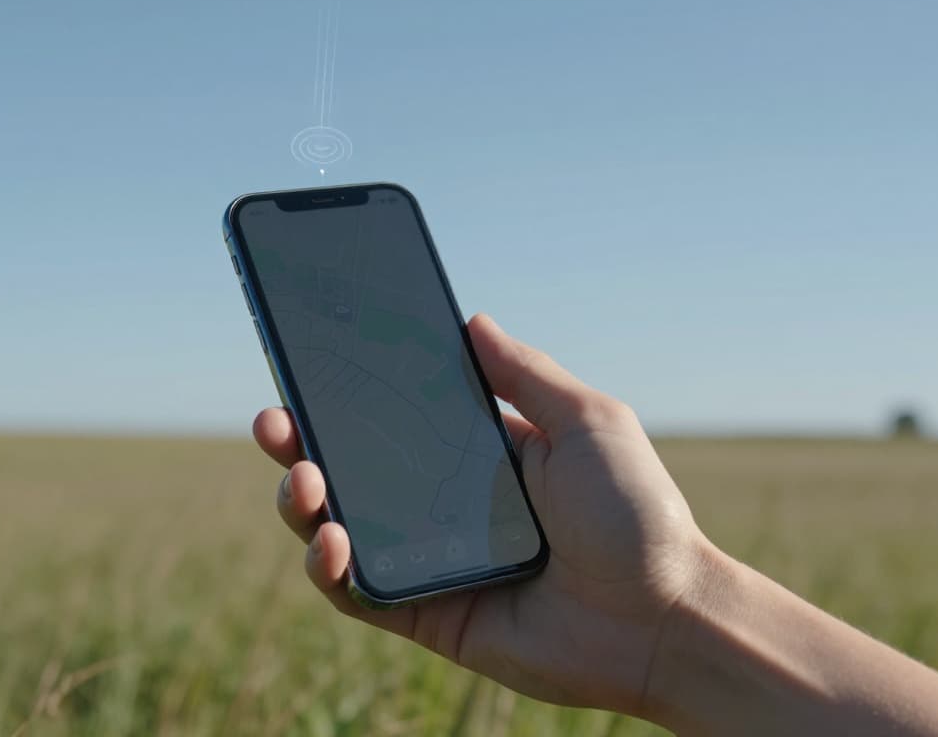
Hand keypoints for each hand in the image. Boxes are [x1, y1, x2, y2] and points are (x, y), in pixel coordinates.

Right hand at [253, 313, 716, 715]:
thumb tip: (471, 319)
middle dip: (300, 445)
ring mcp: (429, 561)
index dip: (347, 395)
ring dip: (302, 502)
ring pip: (337, 527)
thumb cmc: (638, 516)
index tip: (307, 363)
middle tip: (275, 422)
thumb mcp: (588, 422)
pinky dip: (328, 568)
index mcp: (478, 454)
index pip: (394, 418)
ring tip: (303, 481)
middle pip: (350, 470)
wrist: (662, 619)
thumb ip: (525, 375)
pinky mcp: (425, 614)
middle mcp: (442, 505)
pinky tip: (329, 540)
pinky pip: (356, 592)